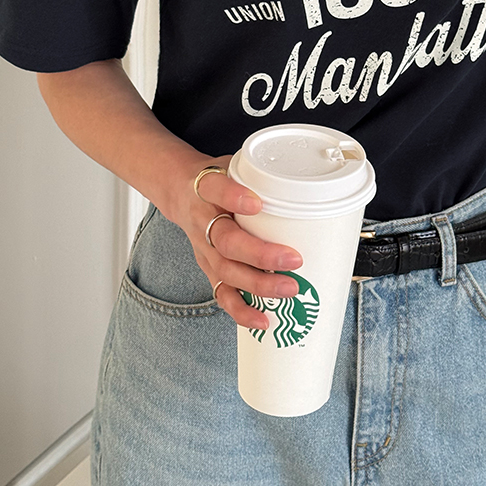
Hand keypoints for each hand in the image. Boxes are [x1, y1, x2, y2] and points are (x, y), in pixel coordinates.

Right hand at [175, 146, 302, 319]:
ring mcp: (203, 248)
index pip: (215, 189)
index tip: (257, 202)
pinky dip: (241, 310)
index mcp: (206, 188)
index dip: (234, 197)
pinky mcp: (207, 269)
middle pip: (226, 241)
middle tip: (294, 260)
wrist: (180, 191)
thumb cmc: (218, 179)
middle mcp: (202, 220)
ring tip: (288, 289)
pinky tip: (262, 320)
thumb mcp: (232, 165)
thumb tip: (305, 183)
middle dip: (260, 254)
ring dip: (257, 285)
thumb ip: (259, 174)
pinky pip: (221, 293)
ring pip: (226, 270)